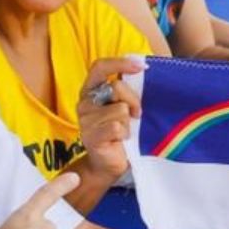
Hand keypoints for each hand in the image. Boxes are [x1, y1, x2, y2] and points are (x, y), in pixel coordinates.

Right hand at [74, 57, 141, 182]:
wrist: (109, 164)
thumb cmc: (119, 132)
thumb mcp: (122, 106)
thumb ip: (125, 89)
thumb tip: (143, 69)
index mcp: (91, 90)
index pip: (99, 67)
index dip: (120, 63)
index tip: (142, 66)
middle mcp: (84, 102)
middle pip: (116, 88)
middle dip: (133, 100)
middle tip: (136, 114)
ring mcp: (86, 120)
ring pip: (120, 110)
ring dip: (128, 122)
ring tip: (124, 131)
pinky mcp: (91, 137)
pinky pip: (117, 127)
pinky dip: (125, 134)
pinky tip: (120, 140)